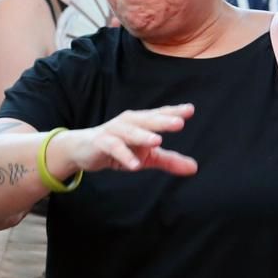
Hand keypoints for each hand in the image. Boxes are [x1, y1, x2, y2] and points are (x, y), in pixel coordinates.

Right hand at [51, 105, 199, 175]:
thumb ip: (169, 160)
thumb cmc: (119, 148)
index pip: (160, 115)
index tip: (190, 110)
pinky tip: (135, 165)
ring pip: (130, 132)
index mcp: (142, 122)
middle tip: (180, 123)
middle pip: (148, 120)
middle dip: (163, 121)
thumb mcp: (147, 157)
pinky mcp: (101, 143)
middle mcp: (129, 122)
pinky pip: (114, 148)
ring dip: (143, 136)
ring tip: (157, 142)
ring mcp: (114, 131)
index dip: (174, 112)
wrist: (83, 150)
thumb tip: (194, 168)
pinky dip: (124, 156)